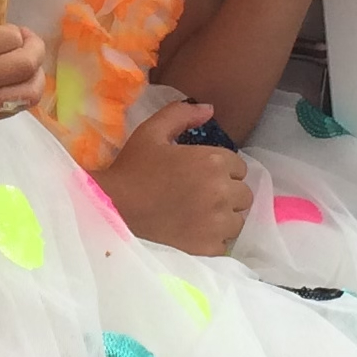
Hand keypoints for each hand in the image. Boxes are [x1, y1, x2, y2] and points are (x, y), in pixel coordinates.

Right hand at [0, 0, 48, 126]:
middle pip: (26, 64)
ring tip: (28, 63)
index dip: (14, 31)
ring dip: (36, 73)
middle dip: (34, 48)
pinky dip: (25, 91)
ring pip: (29, 91)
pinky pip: (18, 107)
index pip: (10, 37)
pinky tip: (17, 80)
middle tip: (26, 42)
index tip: (6, 29)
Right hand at [101, 96, 254, 254]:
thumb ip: (181, 114)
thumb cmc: (132, 168)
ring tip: (200, 216)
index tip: (202, 175)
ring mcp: (217, 222)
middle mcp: (222, 191)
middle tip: (201, 195)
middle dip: (227, 193)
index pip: (239, 167)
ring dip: (224, 217)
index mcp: (213, 161)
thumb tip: (209, 109)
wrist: (113, 208)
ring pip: (238, 220)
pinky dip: (213, 239)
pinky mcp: (209, 247)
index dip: (222, 169)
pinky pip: (225, 243)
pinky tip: (194, 233)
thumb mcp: (152, 132)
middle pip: (244, 194)